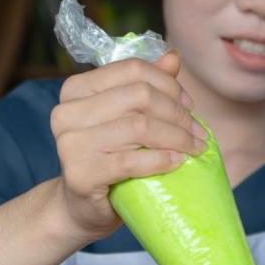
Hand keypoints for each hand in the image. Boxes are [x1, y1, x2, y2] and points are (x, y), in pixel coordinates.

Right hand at [49, 52, 206, 239]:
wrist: (82, 208)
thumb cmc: (109, 159)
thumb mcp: (127, 118)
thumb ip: (146, 86)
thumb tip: (173, 56)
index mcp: (75, 89)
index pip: (132, 70)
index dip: (168, 84)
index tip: (189, 104)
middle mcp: (66, 112)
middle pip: (139, 96)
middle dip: (177, 112)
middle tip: (198, 131)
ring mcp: (69, 144)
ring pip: (139, 126)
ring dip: (177, 137)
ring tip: (195, 148)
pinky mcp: (80, 174)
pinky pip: (131, 161)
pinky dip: (161, 160)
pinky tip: (177, 163)